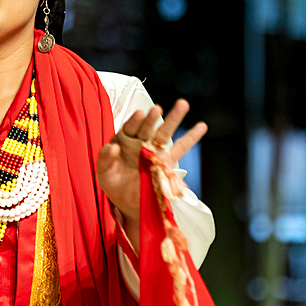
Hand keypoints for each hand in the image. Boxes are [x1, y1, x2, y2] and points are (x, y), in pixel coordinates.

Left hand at [96, 99, 206, 220]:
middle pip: (147, 128)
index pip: (129, 128)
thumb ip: (105, 159)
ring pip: (165, 133)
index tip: (140, 114)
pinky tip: (201, 126)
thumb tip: (111, 147)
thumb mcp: (104, 173)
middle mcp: (140, 142)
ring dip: (173, 119)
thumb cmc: (114, 182)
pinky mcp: (167, 162)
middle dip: (152, 118)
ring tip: (182, 104)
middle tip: (156, 109)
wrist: (128, 201)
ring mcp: (155, 151)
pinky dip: (191, 137)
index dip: (135, 121)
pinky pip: (180, 149)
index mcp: (124, 141)